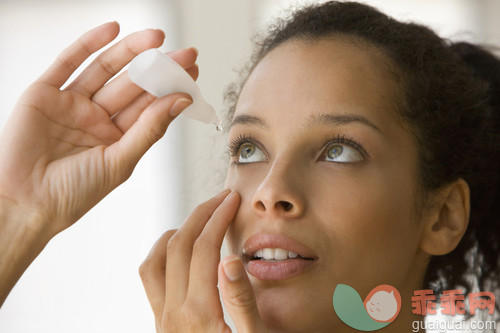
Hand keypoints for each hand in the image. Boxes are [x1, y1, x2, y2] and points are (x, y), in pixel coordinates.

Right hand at [0, 22, 196, 304]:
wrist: (24, 204)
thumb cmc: (73, 193)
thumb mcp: (120, 161)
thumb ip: (149, 129)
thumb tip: (181, 100)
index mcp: (118, 138)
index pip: (150, 107)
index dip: (171, 89)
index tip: (193, 73)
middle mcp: (97, 119)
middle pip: (133, 86)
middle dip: (159, 68)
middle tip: (186, 53)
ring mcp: (72, 105)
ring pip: (106, 71)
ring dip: (131, 52)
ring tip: (158, 37)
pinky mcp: (45, 94)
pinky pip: (69, 63)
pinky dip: (89, 45)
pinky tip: (113, 30)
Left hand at [139, 190, 267, 331]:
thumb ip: (241, 302)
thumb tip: (230, 260)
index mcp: (199, 314)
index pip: (204, 249)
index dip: (219, 218)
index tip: (231, 201)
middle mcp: (174, 313)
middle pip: (177, 246)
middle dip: (201, 215)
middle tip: (221, 200)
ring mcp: (162, 318)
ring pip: (155, 260)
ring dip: (177, 232)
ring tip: (200, 220)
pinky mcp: (160, 322)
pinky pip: (150, 278)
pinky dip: (163, 253)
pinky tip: (182, 251)